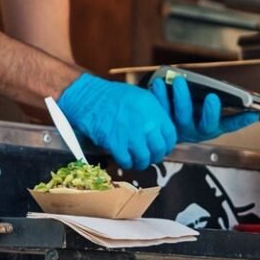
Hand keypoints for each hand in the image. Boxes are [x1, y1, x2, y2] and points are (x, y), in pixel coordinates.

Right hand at [56, 74, 177, 168]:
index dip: (167, 145)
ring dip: (140, 162)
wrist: (89, 98)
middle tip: (149, 157)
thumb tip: (160, 132)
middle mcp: (146, 124)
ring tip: (136, 160)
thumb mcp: (141, 98)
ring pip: (144, 159)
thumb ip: (154, 115)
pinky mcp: (116, 145)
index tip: (162, 148)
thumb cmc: (113, 96)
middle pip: (159, 150)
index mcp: (154, 110)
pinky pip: (126, 162)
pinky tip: (123, 159)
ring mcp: (131, 135)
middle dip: (155, 156)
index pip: (171, 136)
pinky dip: (126, 163)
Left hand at [150, 75, 259, 143]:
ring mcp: (180, 127)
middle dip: (210, 111)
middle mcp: (197, 130)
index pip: (230, 125)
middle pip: (205, 124)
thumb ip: (228, 110)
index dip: (241, 121)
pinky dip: (160, 96)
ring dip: (181, 98)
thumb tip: (249, 105)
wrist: (163, 129)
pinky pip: (162, 110)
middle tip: (212, 96)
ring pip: (181, 116)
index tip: (250, 112)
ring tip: (180, 81)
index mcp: (212, 128)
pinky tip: (160, 84)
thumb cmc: (192, 115)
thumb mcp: (210, 115)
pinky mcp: (163, 121)